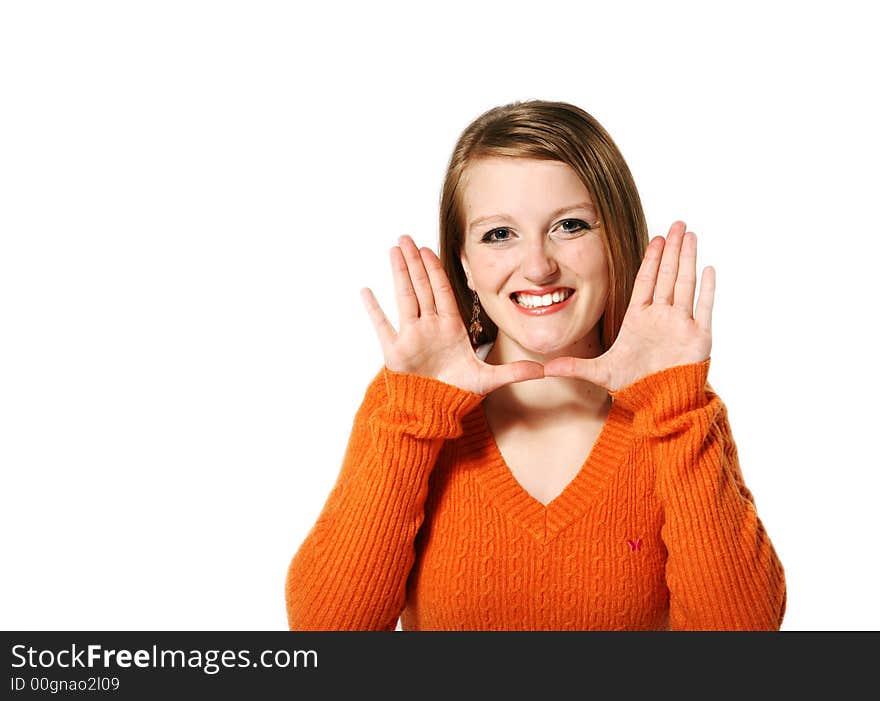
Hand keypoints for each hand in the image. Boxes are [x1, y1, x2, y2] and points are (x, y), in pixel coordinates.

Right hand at [360, 235, 543, 395]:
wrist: (433, 411)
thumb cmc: (456, 393)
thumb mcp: (487, 380)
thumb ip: (513, 372)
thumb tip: (544, 371)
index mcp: (450, 329)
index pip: (443, 292)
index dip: (436, 270)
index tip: (429, 249)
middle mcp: (429, 328)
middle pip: (422, 287)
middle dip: (415, 262)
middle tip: (407, 237)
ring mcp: (411, 338)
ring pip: (405, 298)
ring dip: (399, 274)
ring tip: (393, 251)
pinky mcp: (395, 352)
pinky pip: (383, 327)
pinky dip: (374, 310)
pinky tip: (366, 292)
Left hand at [543, 221, 714, 391]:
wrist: (659, 404)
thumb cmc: (633, 386)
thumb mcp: (600, 372)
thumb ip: (574, 367)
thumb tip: (543, 369)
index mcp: (639, 319)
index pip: (646, 282)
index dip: (651, 259)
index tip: (655, 238)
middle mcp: (662, 317)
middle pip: (667, 276)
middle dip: (672, 249)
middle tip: (677, 223)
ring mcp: (681, 325)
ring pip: (685, 285)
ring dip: (688, 260)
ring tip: (690, 235)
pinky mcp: (698, 338)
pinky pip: (703, 308)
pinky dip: (707, 289)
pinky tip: (708, 268)